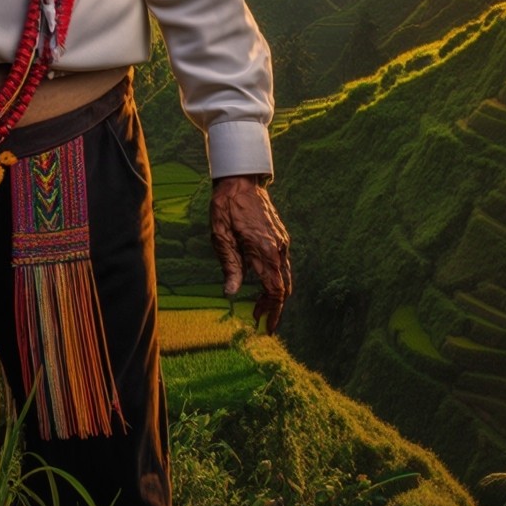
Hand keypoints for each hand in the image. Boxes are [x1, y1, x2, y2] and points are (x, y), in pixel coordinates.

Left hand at [210, 174, 291, 333]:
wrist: (241, 180)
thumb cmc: (227, 208)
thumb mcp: (221, 238)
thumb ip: (230, 267)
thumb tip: (231, 293)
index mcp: (265, 251)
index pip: (276, 290)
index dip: (273, 311)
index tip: (264, 325)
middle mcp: (278, 248)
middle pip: (284, 287)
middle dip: (274, 307)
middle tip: (259, 319)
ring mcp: (281, 241)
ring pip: (285, 276)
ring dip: (274, 293)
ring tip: (258, 306)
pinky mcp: (280, 236)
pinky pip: (282, 263)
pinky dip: (275, 278)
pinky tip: (261, 282)